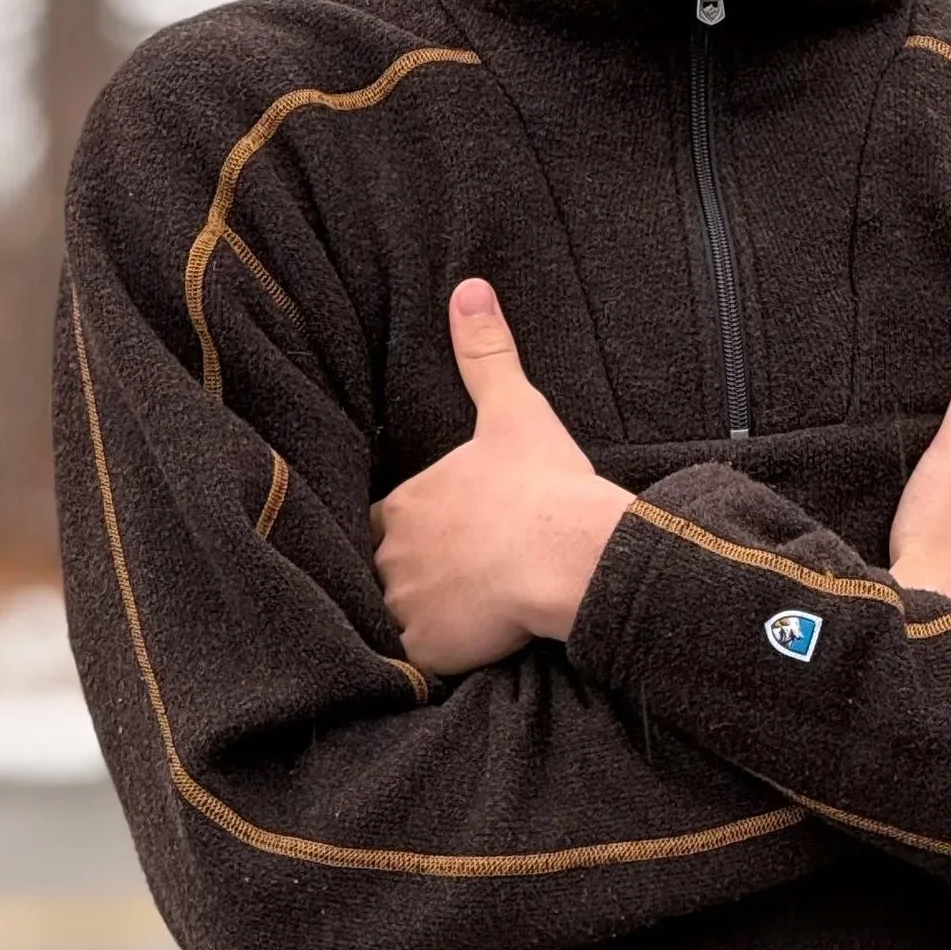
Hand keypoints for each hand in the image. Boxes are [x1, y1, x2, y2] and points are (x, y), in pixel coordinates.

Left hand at [370, 279, 633, 676]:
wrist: (566, 553)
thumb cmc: (543, 483)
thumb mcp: (515, 410)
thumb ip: (485, 353)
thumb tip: (469, 288)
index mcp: (406, 503)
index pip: (385, 519)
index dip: (410, 527)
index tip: (443, 533)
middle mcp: (392, 555)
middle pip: (384, 570)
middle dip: (411, 575)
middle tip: (458, 578)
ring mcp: (406, 606)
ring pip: (396, 617)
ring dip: (420, 617)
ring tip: (460, 618)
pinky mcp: (427, 649)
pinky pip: (416, 661)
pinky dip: (432, 658)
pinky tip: (462, 652)